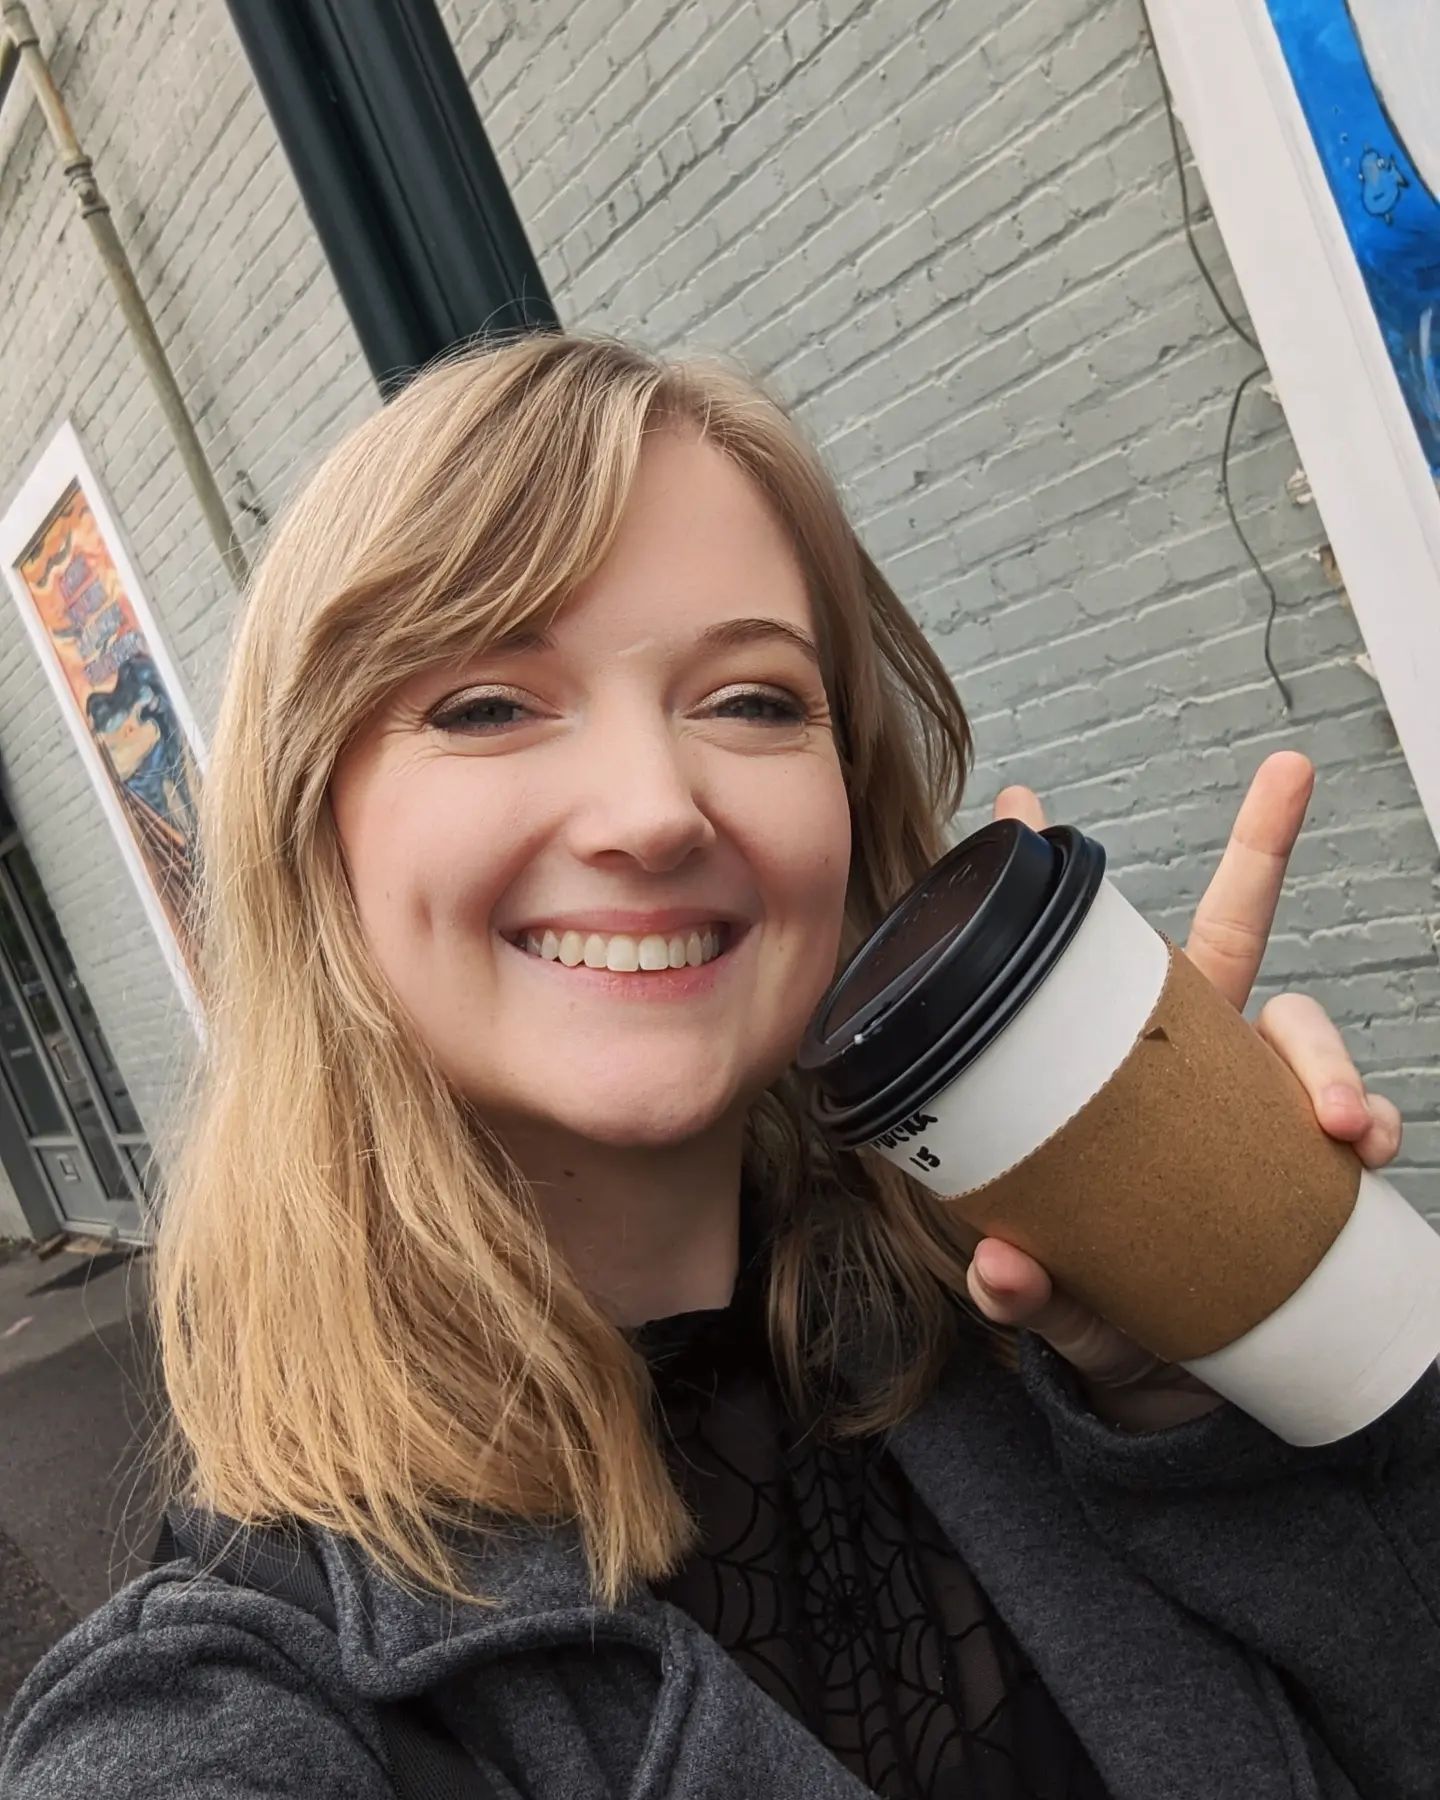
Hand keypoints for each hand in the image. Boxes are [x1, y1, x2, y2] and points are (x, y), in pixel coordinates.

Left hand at [965, 752, 1403, 1431]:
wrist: (1177, 1390)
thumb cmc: (1100, 1312)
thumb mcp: (1054, 1301)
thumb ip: (1026, 1289)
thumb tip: (1004, 1268)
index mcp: (1107, 1078)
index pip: (1078, 976)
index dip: (1056, 894)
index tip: (1020, 800)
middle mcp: (1184, 1072)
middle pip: (1226, 937)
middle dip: (1263, 845)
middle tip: (1292, 775)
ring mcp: (1252, 1106)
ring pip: (1302, 1026)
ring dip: (1326, 1051)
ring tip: (1335, 1118)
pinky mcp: (1308, 1161)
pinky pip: (1357, 1117)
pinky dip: (1370, 1122)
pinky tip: (1361, 1148)